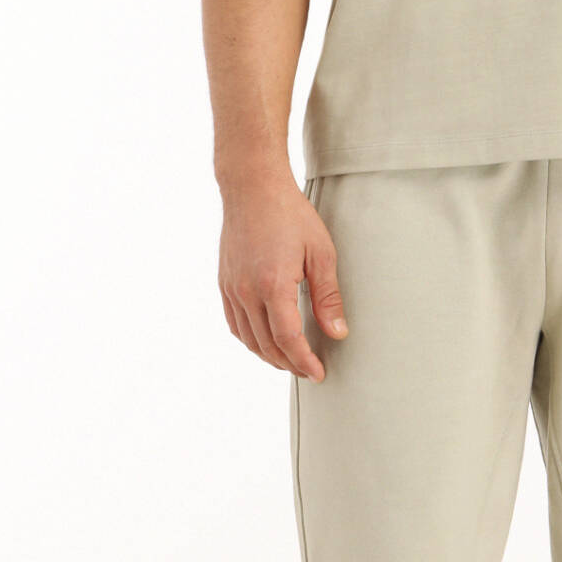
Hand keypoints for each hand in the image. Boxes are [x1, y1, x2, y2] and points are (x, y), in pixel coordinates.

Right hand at [218, 170, 347, 380]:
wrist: (253, 188)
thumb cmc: (291, 214)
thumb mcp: (321, 252)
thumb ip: (328, 296)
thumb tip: (337, 333)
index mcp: (273, 285)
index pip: (288, 339)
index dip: (304, 361)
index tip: (319, 373)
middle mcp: (247, 292)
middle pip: (267, 345)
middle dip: (290, 364)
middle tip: (310, 371)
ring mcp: (231, 288)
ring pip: (248, 339)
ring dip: (269, 356)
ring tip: (291, 361)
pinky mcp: (224, 283)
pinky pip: (234, 324)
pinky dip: (250, 340)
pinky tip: (265, 341)